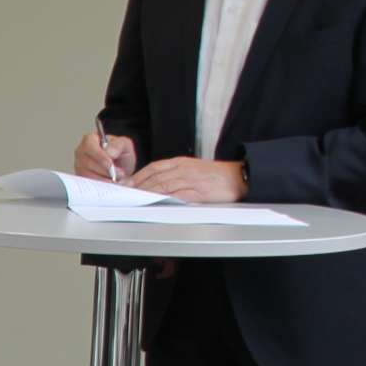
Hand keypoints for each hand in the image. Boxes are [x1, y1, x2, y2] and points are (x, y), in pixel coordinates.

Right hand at [74, 129, 137, 180]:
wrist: (120, 167)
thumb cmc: (120, 154)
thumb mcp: (124, 145)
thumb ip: (118, 145)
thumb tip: (110, 153)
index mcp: (90, 140)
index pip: (89, 146)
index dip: (100, 156)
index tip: (110, 165)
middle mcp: (81, 153)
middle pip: (87, 163)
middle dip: (105, 171)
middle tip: (119, 174)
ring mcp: (79, 167)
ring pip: (88, 176)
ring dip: (104, 180)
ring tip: (118, 180)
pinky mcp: (82, 179)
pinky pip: (89, 185)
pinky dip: (102, 186)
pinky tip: (112, 185)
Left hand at [130, 157, 245, 202]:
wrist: (240, 176)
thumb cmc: (217, 175)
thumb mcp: (192, 169)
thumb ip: (175, 174)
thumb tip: (155, 183)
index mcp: (181, 163)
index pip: (154, 167)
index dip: (139, 176)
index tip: (127, 184)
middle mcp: (184, 169)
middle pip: (156, 177)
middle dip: (138, 186)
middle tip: (126, 193)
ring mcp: (191, 180)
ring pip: (164, 185)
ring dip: (147, 193)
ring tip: (135, 199)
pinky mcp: (200, 192)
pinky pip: (179, 195)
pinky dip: (165, 199)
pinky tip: (156, 202)